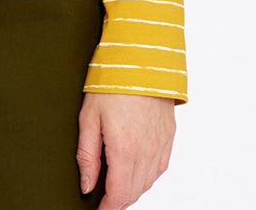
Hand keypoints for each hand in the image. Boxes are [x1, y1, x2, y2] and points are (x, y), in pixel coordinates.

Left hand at [76, 93, 174, 209]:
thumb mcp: (89, 117)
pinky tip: (136, 171)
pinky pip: (159, 168)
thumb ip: (87, 155)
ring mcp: (160, 146)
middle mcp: (146, 153)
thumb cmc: (111, 83)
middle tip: (104, 201)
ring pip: (148, 183)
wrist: (141, 60)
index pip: (118, 195)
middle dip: (118, 201)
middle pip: (134, 192)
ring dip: (133, 190)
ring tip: (116, 187)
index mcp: (124, 150)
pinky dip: (147, 176)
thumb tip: (87, 184)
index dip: (107, 208)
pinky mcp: (168, 137)